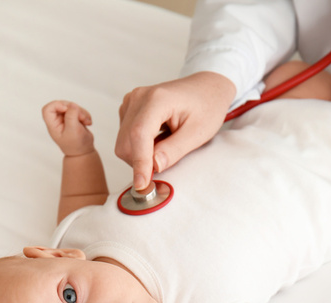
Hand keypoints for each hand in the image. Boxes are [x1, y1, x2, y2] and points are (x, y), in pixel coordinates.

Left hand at [42, 101, 93, 155]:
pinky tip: (88, 123)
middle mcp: (57, 120)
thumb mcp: (73, 131)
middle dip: (74, 109)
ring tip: (86, 122)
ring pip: (72, 106)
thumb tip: (72, 105)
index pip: (48, 109)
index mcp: (53, 125)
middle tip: (82, 118)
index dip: (56, 105)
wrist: (84, 151)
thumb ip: (71, 116)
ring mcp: (66, 118)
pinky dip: (85, 115)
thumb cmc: (76, 145)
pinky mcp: (73, 118)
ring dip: (82, 113)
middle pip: (62, 105)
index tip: (66, 109)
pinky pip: (79, 110)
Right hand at [115, 72, 235, 189]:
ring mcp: (131, 101)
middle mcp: (138, 97)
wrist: (206, 88)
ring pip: (123, 142)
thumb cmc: (207, 107)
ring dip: (140, 154)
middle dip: (141, 161)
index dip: (139, 163)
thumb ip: (174, 150)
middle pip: (126, 142)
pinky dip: (139, 146)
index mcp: (157, 99)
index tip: (142, 185)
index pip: (139, 135)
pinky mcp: (129, 108)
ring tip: (165, 145)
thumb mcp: (198, 133)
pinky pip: (125, 137)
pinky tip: (158, 139)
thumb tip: (153, 167)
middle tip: (165, 163)